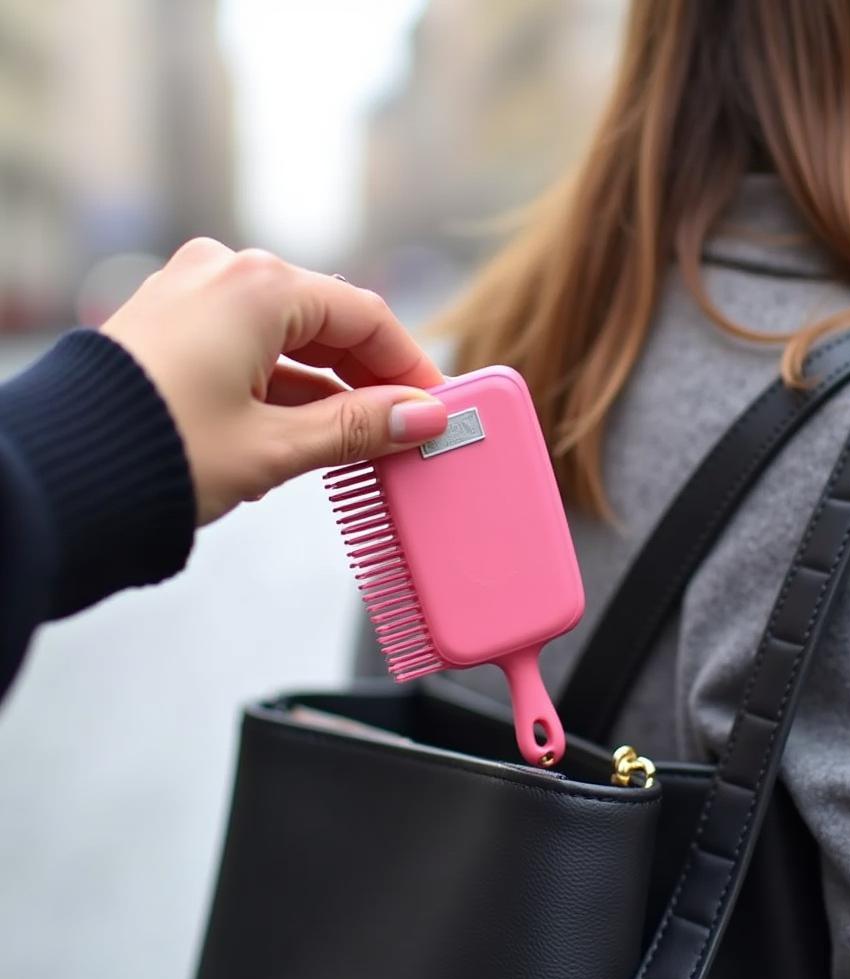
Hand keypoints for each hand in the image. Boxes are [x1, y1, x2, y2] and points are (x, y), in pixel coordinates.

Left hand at [101, 238, 446, 524]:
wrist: (57, 477)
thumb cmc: (160, 452)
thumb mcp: (275, 446)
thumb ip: (358, 427)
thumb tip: (422, 417)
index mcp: (259, 287)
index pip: (365, 316)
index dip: (409, 364)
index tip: (435, 404)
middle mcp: (226, 274)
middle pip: (328, 321)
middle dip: (370, 377)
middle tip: (404, 425)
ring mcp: (192, 294)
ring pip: (288, 336)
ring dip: (326, 386)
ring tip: (356, 440)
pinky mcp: (170, 324)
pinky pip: (248, 344)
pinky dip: (281, 383)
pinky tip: (300, 431)